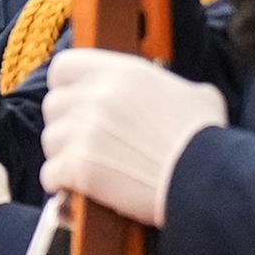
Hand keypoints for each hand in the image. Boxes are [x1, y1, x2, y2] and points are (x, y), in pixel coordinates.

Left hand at [38, 50, 226, 227]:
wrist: (204, 177)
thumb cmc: (204, 138)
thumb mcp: (195, 94)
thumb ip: (169, 87)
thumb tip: (174, 94)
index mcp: (121, 72)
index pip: (64, 66)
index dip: (66, 85)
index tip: (76, 100)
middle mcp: (97, 96)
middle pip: (53, 105)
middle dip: (65, 123)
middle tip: (84, 139)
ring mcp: (85, 132)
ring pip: (50, 140)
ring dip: (63, 154)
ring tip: (86, 166)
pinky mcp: (80, 167)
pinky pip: (50, 173)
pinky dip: (61, 183)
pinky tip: (77, 188)